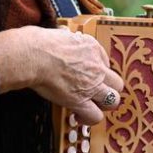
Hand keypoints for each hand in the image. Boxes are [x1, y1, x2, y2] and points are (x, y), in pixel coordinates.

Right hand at [0, 26, 123, 124]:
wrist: (35, 55)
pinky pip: (95, 116)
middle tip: (96, 93)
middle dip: (108, 89)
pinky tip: (79, 116)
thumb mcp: (62, 34)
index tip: (88, 75)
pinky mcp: (80, 100)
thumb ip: (68, 39)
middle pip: (117, 83)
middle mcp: (97, 67)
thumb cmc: (41, 43)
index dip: (98, 71)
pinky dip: (88, 119)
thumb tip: (64, 37)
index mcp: (93, 47)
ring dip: (102, 105)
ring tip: (90, 106)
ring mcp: (91, 85)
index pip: (105, 62)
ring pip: (113, 101)